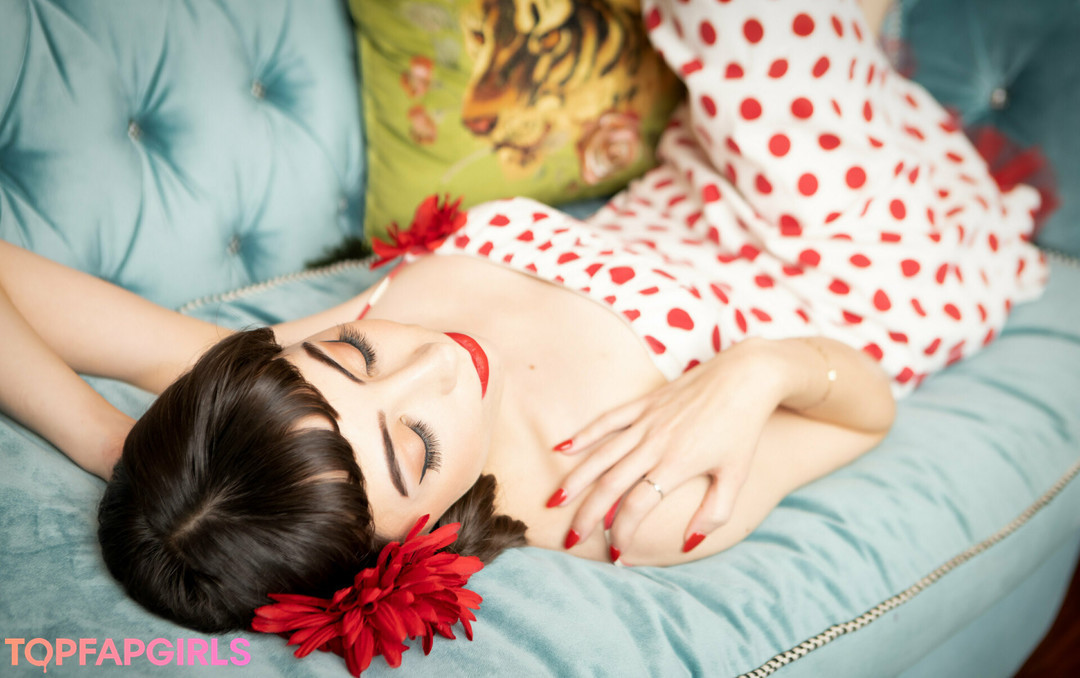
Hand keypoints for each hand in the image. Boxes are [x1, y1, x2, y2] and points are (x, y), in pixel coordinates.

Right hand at [549, 338, 783, 558]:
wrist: (746, 377)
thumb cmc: (743, 430)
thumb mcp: (737, 476)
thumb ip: (714, 513)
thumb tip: (689, 544)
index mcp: (677, 464)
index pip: (638, 506)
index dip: (624, 533)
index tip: (618, 554)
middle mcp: (655, 443)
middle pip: (611, 484)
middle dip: (588, 515)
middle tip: (572, 539)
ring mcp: (646, 421)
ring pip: (601, 455)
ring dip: (576, 480)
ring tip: (554, 502)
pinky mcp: (644, 403)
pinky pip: (607, 421)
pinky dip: (584, 435)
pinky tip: (561, 449)